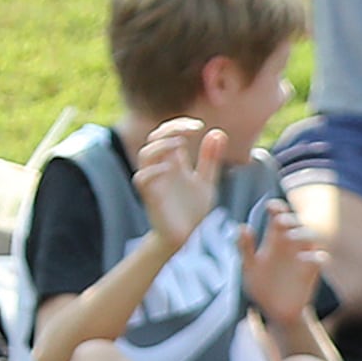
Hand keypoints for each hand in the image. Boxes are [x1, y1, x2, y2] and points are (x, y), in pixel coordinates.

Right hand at [133, 117, 224, 251]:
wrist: (185, 236)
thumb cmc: (192, 209)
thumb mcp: (207, 180)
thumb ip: (210, 158)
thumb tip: (218, 132)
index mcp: (174, 161)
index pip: (169, 133)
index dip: (180, 125)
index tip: (199, 126)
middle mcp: (161, 166)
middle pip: (155, 138)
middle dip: (171, 129)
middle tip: (192, 128)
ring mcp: (154, 180)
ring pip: (146, 154)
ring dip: (162, 145)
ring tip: (181, 143)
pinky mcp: (150, 195)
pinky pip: (143, 178)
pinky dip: (154, 170)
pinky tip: (169, 167)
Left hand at [247, 197, 326, 324]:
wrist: (274, 311)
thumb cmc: (261, 285)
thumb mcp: (249, 267)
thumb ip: (244, 247)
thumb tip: (242, 226)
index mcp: (273, 240)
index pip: (278, 216)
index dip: (277, 207)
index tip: (270, 206)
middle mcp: (290, 246)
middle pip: (296, 223)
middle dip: (291, 218)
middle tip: (280, 221)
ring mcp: (302, 257)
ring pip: (313, 237)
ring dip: (304, 233)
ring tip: (290, 237)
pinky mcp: (311, 272)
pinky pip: (321, 258)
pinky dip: (316, 255)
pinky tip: (306, 257)